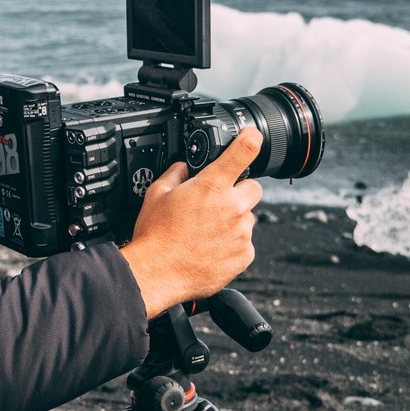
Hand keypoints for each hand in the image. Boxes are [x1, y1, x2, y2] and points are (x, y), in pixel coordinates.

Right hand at [120, 127, 264, 318]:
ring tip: (207, 231)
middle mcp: (232, 207)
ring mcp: (241, 233)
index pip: (244, 151)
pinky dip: (232, 244)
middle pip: (254, 187)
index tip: (253, 138)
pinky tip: (211, 248)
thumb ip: (176, 173)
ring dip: (234, 220)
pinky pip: (245, 243)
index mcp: (212, 186)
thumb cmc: (155, 235)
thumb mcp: (157, 193)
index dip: (251, 140)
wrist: (157, 272)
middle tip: (218, 202)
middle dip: (240, 191)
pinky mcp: (244, 255)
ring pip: (248, 218)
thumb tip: (184, 167)